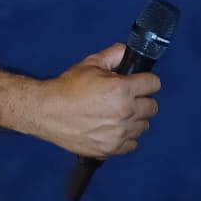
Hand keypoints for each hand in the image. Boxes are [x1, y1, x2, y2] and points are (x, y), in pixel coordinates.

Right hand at [30, 44, 160, 158]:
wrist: (46, 112)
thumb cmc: (67, 88)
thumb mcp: (90, 64)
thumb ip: (114, 55)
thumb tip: (127, 51)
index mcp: (121, 89)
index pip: (154, 84)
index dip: (146, 81)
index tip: (139, 83)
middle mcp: (124, 112)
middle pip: (152, 107)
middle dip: (142, 100)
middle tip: (127, 98)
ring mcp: (118, 133)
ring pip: (144, 126)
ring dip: (135, 120)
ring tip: (119, 115)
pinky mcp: (110, 149)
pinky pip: (132, 144)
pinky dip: (126, 138)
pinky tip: (115, 129)